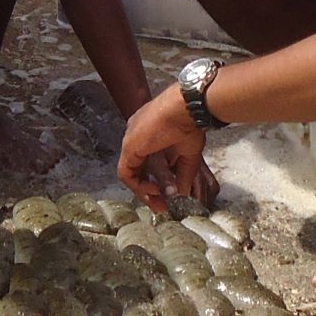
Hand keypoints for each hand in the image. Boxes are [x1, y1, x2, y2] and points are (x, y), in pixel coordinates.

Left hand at [117, 85, 207, 208]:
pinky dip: (139, 186)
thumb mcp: (187, 156)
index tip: (168, 197)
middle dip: (149, 191)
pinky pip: (126, 173)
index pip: (147, 162)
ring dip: (144, 192)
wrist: (185, 109)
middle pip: (138, 169)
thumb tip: (181, 198)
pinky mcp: (128, 147)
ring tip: (159, 204)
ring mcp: (130, 141)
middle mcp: (137, 137)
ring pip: (131, 173)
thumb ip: (182, 177)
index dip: (156, 181)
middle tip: (162, 207)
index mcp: (150, 134)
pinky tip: (154, 191)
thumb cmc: (190, 125)